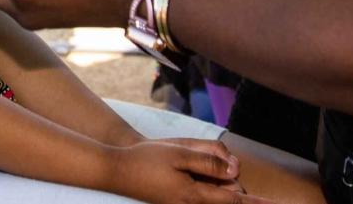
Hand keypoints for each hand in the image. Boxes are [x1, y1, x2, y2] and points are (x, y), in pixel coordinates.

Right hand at [111, 139, 259, 203]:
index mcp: (193, 196)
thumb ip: (210, 162)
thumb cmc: (147, 159)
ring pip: (214, 193)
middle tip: (205, 156)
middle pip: (227, 195)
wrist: (118, 170)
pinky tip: (186, 167)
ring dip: (214, 177)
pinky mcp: (177, 202)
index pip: (234, 202)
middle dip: (226, 176)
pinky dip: (204, 181)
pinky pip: (202, 193)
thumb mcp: (180, 154)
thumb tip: (234, 170)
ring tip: (188, 160)